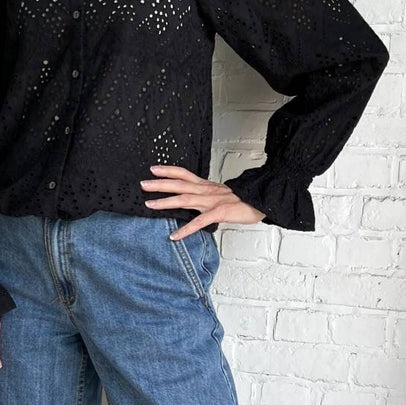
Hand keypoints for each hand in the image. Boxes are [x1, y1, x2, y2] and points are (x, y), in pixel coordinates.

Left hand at [140, 164, 265, 238]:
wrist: (262, 199)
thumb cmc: (243, 198)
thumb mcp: (221, 193)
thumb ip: (206, 195)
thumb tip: (193, 199)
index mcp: (206, 185)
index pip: (184, 173)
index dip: (168, 170)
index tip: (153, 169)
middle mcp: (206, 190)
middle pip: (179, 184)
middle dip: (159, 184)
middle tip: (143, 184)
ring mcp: (212, 201)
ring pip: (184, 199)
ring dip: (165, 202)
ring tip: (150, 205)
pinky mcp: (219, 213)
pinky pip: (199, 222)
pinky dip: (186, 229)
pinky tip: (174, 235)